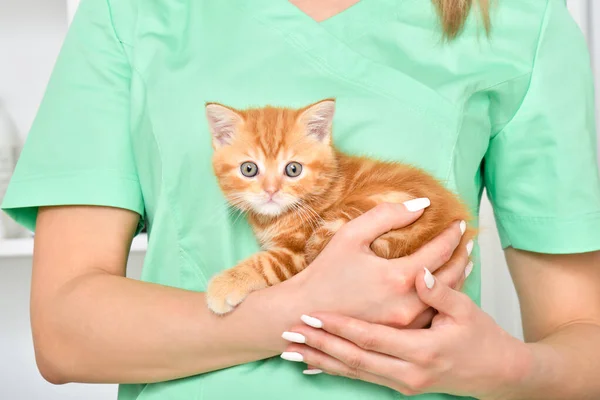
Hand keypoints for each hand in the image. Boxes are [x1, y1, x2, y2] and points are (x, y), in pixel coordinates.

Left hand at [281, 268, 531, 398]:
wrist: (497, 374)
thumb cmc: (482, 338)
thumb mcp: (466, 310)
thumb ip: (441, 292)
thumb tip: (422, 271)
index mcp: (422, 350)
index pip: (370, 338)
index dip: (339, 327)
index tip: (312, 315)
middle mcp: (409, 372)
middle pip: (354, 359)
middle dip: (320, 346)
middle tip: (290, 333)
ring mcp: (404, 383)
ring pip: (354, 372)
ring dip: (322, 361)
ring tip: (292, 351)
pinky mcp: (402, 385)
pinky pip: (363, 378)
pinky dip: (337, 371)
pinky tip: (315, 366)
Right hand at [294, 201, 470, 327]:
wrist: (303, 313)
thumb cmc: (325, 272)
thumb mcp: (351, 235)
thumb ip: (387, 215)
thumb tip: (421, 204)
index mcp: (398, 277)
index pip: (439, 251)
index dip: (451, 234)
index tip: (459, 222)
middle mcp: (408, 304)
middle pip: (450, 277)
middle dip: (462, 256)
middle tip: (468, 242)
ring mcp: (406, 324)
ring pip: (443, 299)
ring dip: (457, 278)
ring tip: (465, 262)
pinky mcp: (399, 336)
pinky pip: (431, 315)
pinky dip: (442, 298)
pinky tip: (443, 289)